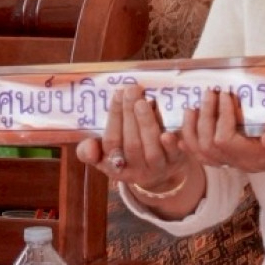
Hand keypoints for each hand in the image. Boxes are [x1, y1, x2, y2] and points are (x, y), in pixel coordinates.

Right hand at [71, 87, 196, 193]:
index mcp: (114, 166)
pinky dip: (170, 144)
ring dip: (146, 124)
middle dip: (129, 116)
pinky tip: (167, 131)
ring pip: (151, 150)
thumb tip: (89, 146)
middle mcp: (135, 171)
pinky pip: (174, 155)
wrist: (159, 173)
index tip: (118, 93)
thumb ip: (90, 150)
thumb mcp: (104, 156)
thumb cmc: (127, 156)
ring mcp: (157, 168)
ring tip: (143, 101)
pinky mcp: (176, 163)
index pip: (111, 142)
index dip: (114, 118)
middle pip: (131, 145)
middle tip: (130, 91)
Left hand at [175, 89, 264, 177]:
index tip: (226, 95)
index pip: (225, 141)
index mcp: (258, 157)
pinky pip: (206, 156)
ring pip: (203, 153)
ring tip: (192, 107)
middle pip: (208, 146)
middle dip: (204, 117)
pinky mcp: (237, 157)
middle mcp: (244, 162)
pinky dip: (191, 144)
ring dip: (192, 129)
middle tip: (209, 93)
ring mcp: (238, 161)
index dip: (220, 117)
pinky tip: (181, 133)